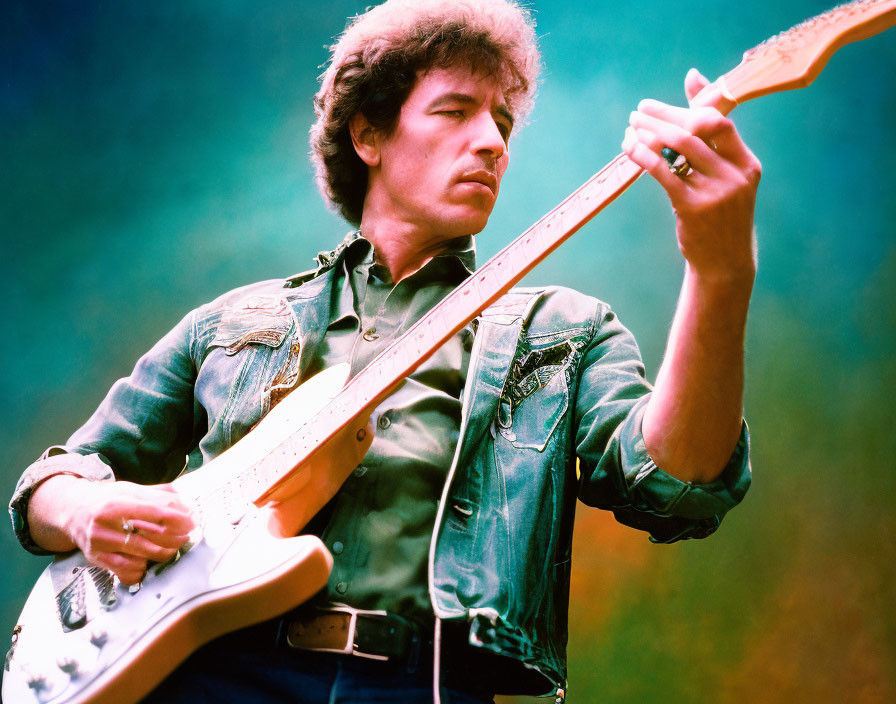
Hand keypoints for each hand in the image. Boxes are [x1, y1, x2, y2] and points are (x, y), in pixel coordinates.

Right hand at [62, 478, 194, 585]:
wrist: (72, 512)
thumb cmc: (106, 500)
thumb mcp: (130, 489)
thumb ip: (159, 494)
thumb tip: (187, 502)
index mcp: (116, 502)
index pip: (157, 512)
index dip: (180, 518)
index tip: (192, 521)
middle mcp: (105, 525)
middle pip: (154, 537)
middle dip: (177, 537)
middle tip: (186, 535)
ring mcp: (100, 545)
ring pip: (144, 556)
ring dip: (165, 552)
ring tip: (172, 546)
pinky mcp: (98, 560)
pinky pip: (128, 571)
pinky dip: (143, 567)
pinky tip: (147, 559)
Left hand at [622, 68, 760, 284]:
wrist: (723, 263)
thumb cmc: (720, 215)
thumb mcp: (725, 178)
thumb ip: (711, 135)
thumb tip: (693, 76)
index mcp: (747, 164)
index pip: (719, 122)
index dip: (687, 108)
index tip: (656, 107)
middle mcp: (735, 175)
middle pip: (694, 131)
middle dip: (661, 117)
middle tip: (637, 111)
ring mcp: (716, 192)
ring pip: (677, 149)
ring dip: (649, 134)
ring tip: (629, 128)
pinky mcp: (693, 208)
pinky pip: (664, 173)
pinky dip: (643, 156)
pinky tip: (628, 149)